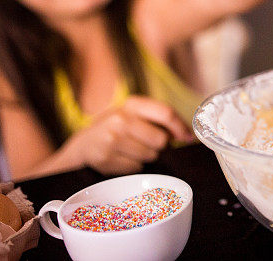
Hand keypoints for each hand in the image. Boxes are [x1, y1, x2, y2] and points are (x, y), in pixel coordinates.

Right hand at [64, 96, 192, 175]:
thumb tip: (187, 135)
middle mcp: (121, 119)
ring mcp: (111, 139)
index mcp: (132, 104)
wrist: (84, 144)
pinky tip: (121, 158)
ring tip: (131, 149)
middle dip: (158, 145)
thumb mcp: (135, 115)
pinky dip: (133, 166)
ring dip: (146, 156)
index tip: (187, 137)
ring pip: (150, 155)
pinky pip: (136, 168)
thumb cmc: (117, 128)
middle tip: (145, 143)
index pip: (165, 113)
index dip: (180, 127)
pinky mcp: (106, 158)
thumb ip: (160, 120)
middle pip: (161, 140)